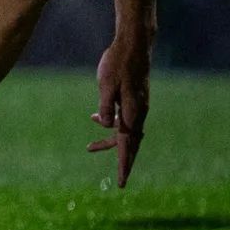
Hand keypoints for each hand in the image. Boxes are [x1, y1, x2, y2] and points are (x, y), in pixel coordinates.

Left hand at [88, 31, 150, 186]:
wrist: (134, 45)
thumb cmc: (117, 63)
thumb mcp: (106, 85)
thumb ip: (106, 107)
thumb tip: (107, 127)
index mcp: (133, 113)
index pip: (127, 145)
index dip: (123, 165)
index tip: (121, 183)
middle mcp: (140, 113)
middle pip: (130, 143)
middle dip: (120, 160)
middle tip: (117, 180)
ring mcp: (139, 106)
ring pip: (126, 131)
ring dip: (110, 141)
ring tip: (90, 147)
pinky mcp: (135, 99)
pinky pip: (125, 119)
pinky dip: (112, 124)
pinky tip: (95, 119)